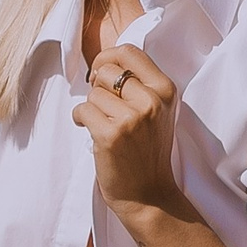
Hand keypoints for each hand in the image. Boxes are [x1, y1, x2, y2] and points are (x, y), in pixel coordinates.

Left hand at [74, 42, 183, 211]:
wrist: (149, 194)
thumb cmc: (147, 149)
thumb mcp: (157, 110)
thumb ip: (140, 83)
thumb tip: (104, 62)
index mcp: (166, 89)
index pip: (129, 52)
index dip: (108, 57)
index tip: (101, 71)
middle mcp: (152, 101)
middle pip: (107, 71)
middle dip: (97, 87)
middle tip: (103, 106)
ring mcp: (132, 119)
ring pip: (93, 93)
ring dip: (91, 108)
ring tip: (104, 125)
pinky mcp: (110, 135)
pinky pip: (82, 110)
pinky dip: (80, 120)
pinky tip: (93, 132)